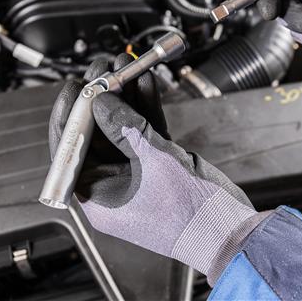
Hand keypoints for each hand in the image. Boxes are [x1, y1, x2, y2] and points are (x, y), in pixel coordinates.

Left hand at [49, 54, 260, 284]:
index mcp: (98, 198)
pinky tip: (146, 83)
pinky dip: (147, 109)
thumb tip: (101, 103)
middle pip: (97, 134)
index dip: (70, 116)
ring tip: (125, 67)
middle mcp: (113, 185)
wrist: (231, 233)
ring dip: (126, 98)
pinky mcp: (159, 166)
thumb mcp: (155, 164)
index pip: (71, 151)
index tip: (75, 88)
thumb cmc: (192, 216)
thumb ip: (126, 129)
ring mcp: (137, 174)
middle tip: (103, 70)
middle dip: (102, 99)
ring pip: (123, 129)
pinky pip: (146, 132)